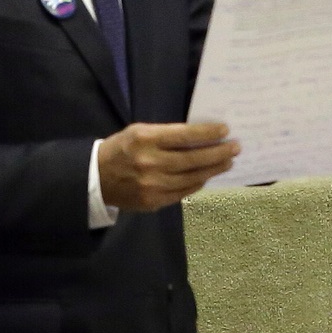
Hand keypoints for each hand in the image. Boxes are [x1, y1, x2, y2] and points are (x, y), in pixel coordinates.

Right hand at [97, 122, 239, 211]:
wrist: (96, 178)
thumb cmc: (121, 148)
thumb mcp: (139, 132)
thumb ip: (167, 134)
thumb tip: (200, 137)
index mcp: (146, 139)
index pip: (184, 136)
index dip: (207, 133)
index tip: (225, 130)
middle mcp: (150, 163)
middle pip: (193, 159)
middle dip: (218, 153)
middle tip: (235, 147)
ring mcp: (153, 185)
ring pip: (192, 177)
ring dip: (213, 169)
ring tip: (227, 162)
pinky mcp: (154, 201)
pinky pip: (184, 192)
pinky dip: (198, 183)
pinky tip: (207, 175)